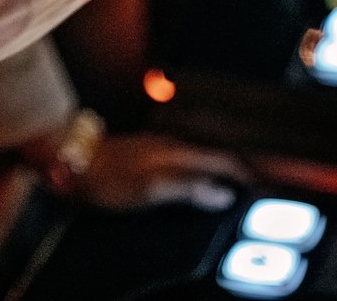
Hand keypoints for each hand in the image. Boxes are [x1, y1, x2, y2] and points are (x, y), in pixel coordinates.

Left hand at [73, 133, 248, 210]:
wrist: (72, 162)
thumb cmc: (107, 179)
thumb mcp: (150, 188)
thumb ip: (189, 188)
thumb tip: (223, 194)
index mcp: (178, 152)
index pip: (224, 159)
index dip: (247, 172)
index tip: (264, 183)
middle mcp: (172, 143)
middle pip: (216, 153)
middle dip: (239, 165)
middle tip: (258, 180)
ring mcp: (159, 144)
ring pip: (201, 152)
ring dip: (221, 164)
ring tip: (236, 177)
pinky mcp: (148, 150)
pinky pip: (186, 155)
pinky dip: (201, 164)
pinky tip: (199, 173)